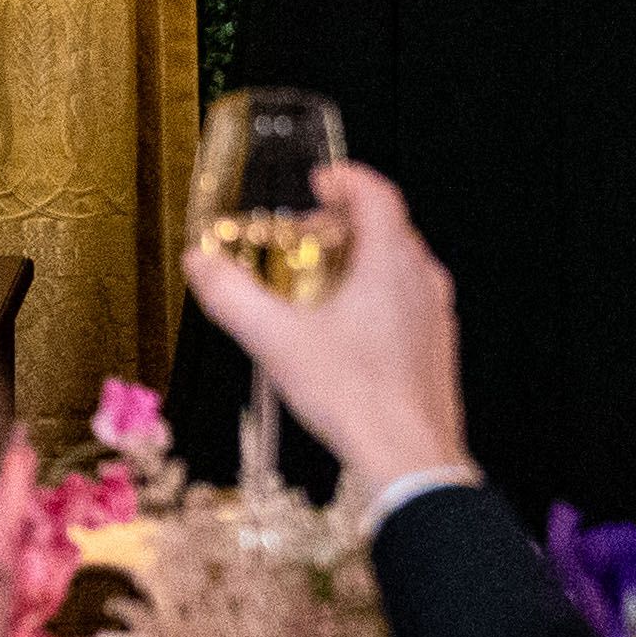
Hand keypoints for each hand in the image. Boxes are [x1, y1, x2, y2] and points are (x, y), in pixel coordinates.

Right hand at [178, 159, 469, 500]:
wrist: (409, 457)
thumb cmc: (351, 395)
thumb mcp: (276, 341)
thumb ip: (232, 297)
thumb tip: (198, 262)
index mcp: (391, 260)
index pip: (378, 193)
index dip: (347, 179)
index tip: (320, 183)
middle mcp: (422, 278)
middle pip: (388, 227)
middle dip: (344, 223)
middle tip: (305, 239)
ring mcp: (436, 313)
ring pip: (401, 265)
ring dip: (362, 260)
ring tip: (321, 285)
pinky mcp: (438, 346)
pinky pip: (409, 300)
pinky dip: (379, 294)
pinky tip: (348, 331)